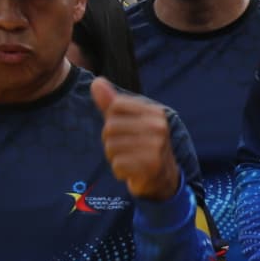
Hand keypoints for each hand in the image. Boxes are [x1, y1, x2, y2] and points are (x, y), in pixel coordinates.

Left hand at [92, 78, 181, 201]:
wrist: (163, 178)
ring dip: (114, 157)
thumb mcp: (128, 121)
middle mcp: (158, 127)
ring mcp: (156, 147)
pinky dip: (119, 170)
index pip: (115, 106)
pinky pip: (117, 164)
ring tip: (129, 160)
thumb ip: (111, 103)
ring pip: (111, 147)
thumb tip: (96, 82)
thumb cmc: (142, 146)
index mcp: (154, 112)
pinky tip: (131, 171)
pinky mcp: (151, 166)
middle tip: (126, 149)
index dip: (112, 120)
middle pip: (110, 127)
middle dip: (111, 141)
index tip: (125, 131)